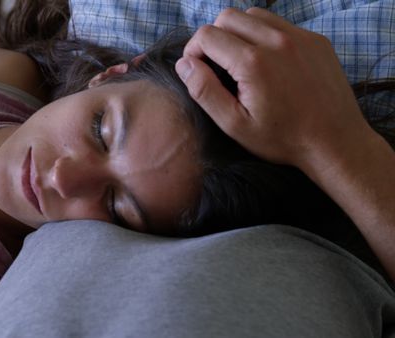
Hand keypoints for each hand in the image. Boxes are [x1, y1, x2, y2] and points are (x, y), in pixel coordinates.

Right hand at [175, 7, 374, 169]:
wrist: (335, 142)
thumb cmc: (282, 138)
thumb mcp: (234, 124)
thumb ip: (204, 91)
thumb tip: (184, 64)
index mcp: (253, 63)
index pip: (207, 35)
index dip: (193, 51)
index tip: (197, 70)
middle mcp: (276, 41)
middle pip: (228, 17)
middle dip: (213, 38)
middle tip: (216, 65)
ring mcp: (300, 36)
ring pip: (253, 15)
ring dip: (238, 32)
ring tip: (240, 61)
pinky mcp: (315, 39)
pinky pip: (279, 23)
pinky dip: (264, 36)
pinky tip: (267, 63)